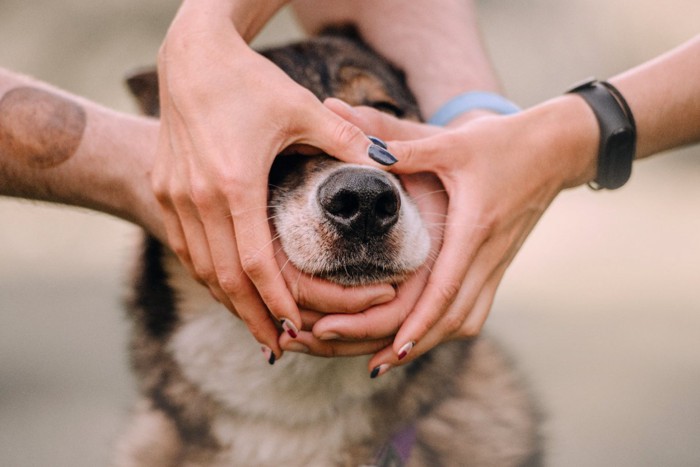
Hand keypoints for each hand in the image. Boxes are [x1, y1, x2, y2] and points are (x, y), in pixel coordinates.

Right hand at [153, 10, 373, 357]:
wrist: (189, 58)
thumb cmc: (248, 81)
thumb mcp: (301, 107)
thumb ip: (345, 139)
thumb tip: (388, 162)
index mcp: (236, 183)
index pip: (256, 263)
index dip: (278, 301)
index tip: (296, 328)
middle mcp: (199, 198)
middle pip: (225, 278)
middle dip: (252, 318)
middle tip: (278, 347)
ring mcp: (176, 196)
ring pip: (202, 268)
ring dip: (229, 300)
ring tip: (255, 325)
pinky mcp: (166, 189)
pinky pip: (187, 247)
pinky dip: (209, 274)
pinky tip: (227, 286)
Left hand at [323, 96, 596, 372]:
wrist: (557, 149)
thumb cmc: (503, 143)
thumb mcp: (452, 143)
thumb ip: (405, 150)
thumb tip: (362, 151)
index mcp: (474, 227)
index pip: (446, 288)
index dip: (419, 323)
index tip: (391, 349)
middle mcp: (489, 254)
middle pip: (453, 317)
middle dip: (412, 344)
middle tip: (373, 365)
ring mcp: (498, 263)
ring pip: (467, 319)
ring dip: (431, 341)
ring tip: (391, 358)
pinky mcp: (500, 263)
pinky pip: (477, 307)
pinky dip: (450, 326)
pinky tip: (426, 333)